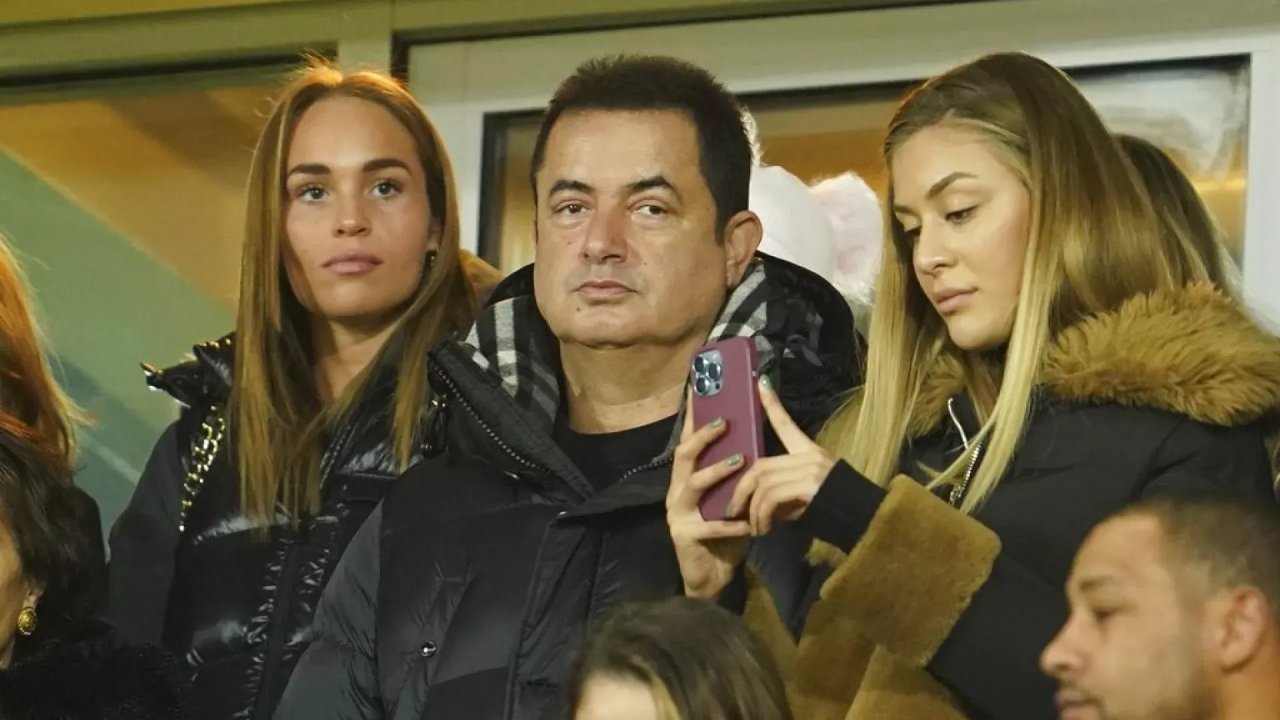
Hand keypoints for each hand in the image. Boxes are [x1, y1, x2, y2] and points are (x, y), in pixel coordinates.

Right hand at [666, 399, 751, 599]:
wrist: (713, 576)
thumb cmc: (726, 533)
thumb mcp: (731, 499)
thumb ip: (736, 476)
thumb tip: (755, 442)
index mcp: (687, 479)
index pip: (688, 442)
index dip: (692, 418)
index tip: (699, 392)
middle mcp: (676, 491)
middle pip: (684, 457)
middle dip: (703, 438)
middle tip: (724, 422)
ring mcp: (677, 513)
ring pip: (693, 486)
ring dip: (716, 472)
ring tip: (740, 461)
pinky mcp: (684, 535)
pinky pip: (708, 525)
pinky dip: (730, 523)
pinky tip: (748, 522)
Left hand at [725, 377, 837, 535]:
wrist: (866, 523)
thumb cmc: (836, 513)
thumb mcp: (805, 500)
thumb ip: (782, 495)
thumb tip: (756, 503)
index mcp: (810, 453)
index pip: (786, 424)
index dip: (773, 404)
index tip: (760, 383)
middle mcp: (810, 456)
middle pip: (761, 465)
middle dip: (742, 489)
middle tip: (733, 510)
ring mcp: (811, 468)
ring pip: (764, 483)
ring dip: (752, 509)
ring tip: (754, 528)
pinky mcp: (810, 484)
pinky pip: (772, 497)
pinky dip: (762, 516)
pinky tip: (763, 530)